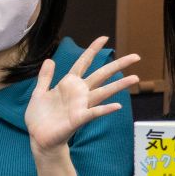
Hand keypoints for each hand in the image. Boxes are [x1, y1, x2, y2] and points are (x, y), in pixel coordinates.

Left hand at [25, 36, 138, 152]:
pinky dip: (105, 109)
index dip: (92, 50)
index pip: (83, 63)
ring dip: (119, 85)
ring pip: (103, 92)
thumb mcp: (39, 93)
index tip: (104, 37)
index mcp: (68, 84)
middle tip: (136, 56)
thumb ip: (45, 77)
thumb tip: (50, 59)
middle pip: (101, 75)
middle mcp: (79, 93)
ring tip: (135, 77)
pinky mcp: (78, 119)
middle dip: (118, 65)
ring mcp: (80, 106)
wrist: (38, 137)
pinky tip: (117, 106)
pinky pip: (94, 113)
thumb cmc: (39, 117)